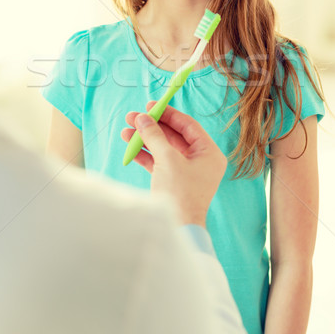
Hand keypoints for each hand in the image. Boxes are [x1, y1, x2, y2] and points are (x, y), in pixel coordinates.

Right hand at [121, 102, 226, 226]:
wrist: (178, 228)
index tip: (150, 105)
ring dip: (145, 140)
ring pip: (164, 148)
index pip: (188, 125)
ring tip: (125, 132)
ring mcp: (186, 171)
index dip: (168, 114)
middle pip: (174, 136)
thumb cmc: (181, 194)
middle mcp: (200, 161)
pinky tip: (130, 148)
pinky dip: (145, 155)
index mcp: (209, 153)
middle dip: (152, 127)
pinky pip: (159, 162)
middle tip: (132, 117)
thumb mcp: (167, 159)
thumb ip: (155, 135)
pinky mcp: (173, 181)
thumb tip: (143, 118)